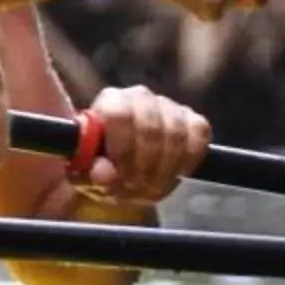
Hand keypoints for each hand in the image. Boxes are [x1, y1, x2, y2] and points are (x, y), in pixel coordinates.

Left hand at [76, 85, 208, 202]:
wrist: (124, 172)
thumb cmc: (100, 167)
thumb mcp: (85, 173)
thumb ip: (89, 170)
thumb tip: (104, 174)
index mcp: (110, 102)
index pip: (120, 115)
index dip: (122, 149)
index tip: (119, 174)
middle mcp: (140, 96)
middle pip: (151, 129)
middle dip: (143, 167)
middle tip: (135, 188)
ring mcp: (169, 107)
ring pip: (176, 135)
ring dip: (164, 170)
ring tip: (150, 187)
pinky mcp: (193, 120)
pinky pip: (200, 134)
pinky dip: (189, 159)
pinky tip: (175, 173)